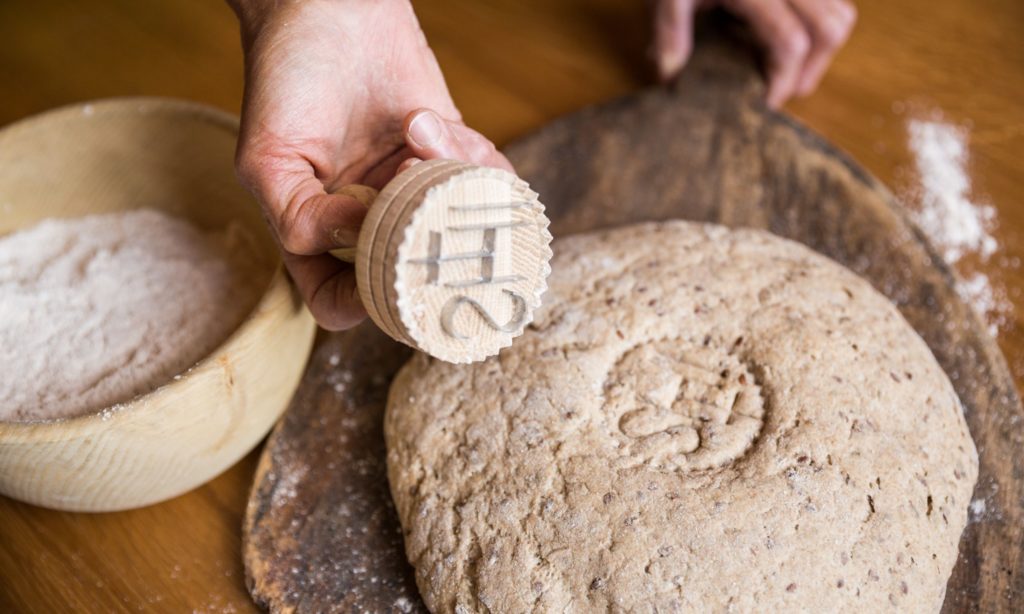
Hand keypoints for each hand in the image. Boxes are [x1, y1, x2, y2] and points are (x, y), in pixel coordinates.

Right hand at [228, 0, 511, 329]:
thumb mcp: (268, 159)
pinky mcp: (451, 157)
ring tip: (412, 136)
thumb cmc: (286, 79)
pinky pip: (485, 184)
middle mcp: (371, 222)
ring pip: (459, 231)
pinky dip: (468, 158)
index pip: (338, 300)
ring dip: (444, 188)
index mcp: (318, 235)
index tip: (377, 276)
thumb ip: (298, 217)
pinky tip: (425, 122)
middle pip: (415, 274)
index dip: (358, 305)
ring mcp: (415, 192)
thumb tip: (357, 238)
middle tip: (414, 198)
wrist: (330, 8)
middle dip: (423, 245)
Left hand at [653, 0, 856, 107]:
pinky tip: (785, 35)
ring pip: (841, 11)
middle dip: (811, 69)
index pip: (790, 43)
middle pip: (830, 29)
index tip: (763, 104)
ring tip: (786, 67)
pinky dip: (820, 22)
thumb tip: (672, 76)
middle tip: (780, 90)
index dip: (782, 82)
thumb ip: (668, 30)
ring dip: (821, 47)